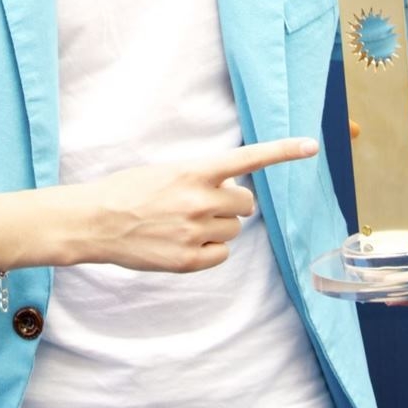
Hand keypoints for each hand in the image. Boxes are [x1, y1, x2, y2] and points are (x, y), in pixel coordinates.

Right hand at [71, 138, 319, 272]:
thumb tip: (230, 190)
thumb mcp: (166, 170)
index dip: (283, 152)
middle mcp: (200, 200)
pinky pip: (222, 254)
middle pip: (245, 204)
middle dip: (231, 205)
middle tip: (202, 204)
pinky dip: (210, 250)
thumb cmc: (128, 191)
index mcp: (194, 171)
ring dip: (218, 227)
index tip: (311, 146)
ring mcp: (196, 232)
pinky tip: (183, 244)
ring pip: (234, 230)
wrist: (95, 222)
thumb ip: (201, 177)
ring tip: (184, 224)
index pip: (249, 159)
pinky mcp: (189, 260)